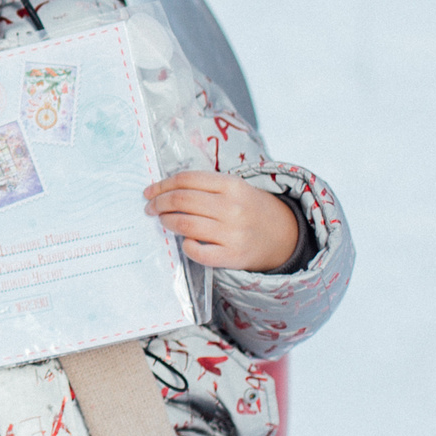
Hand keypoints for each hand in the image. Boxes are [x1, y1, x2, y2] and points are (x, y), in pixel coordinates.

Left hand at [144, 170, 299, 271]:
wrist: (286, 236)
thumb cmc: (251, 209)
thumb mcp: (235, 188)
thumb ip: (205, 186)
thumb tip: (165, 190)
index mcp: (232, 185)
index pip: (186, 179)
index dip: (162, 184)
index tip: (149, 191)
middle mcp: (232, 207)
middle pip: (181, 200)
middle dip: (158, 203)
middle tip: (150, 207)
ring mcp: (232, 233)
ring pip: (185, 224)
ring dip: (166, 221)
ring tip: (163, 221)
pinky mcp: (233, 256)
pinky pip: (198, 252)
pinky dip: (186, 246)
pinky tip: (185, 242)